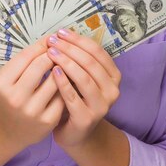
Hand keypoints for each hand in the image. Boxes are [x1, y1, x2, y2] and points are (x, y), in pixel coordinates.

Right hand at [0, 38, 64, 152]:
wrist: (6, 132)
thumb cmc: (8, 99)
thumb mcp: (7, 79)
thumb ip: (25, 61)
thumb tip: (49, 39)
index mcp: (2, 83)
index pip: (26, 56)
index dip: (41, 45)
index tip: (50, 39)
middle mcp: (15, 98)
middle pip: (41, 65)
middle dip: (53, 54)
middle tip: (59, 50)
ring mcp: (32, 111)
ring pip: (55, 79)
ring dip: (62, 68)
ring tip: (64, 64)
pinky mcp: (47, 121)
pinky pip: (62, 95)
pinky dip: (65, 86)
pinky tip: (65, 82)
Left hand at [47, 29, 121, 147]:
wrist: (75, 133)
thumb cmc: (76, 98)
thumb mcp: (81, 76)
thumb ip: (78, 59)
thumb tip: (62, 34)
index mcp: (113, 76)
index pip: (97, 51)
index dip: (78, 40)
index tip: (61, 32)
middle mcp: (112, 90)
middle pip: (90, 63)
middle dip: (70, 49)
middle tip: (52, 41)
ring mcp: (101, 106)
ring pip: (84, 78)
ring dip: (66, 62)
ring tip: (51, 53)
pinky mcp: (86, 119)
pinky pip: (73, 97)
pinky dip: (63, 82)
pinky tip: (53, 72)